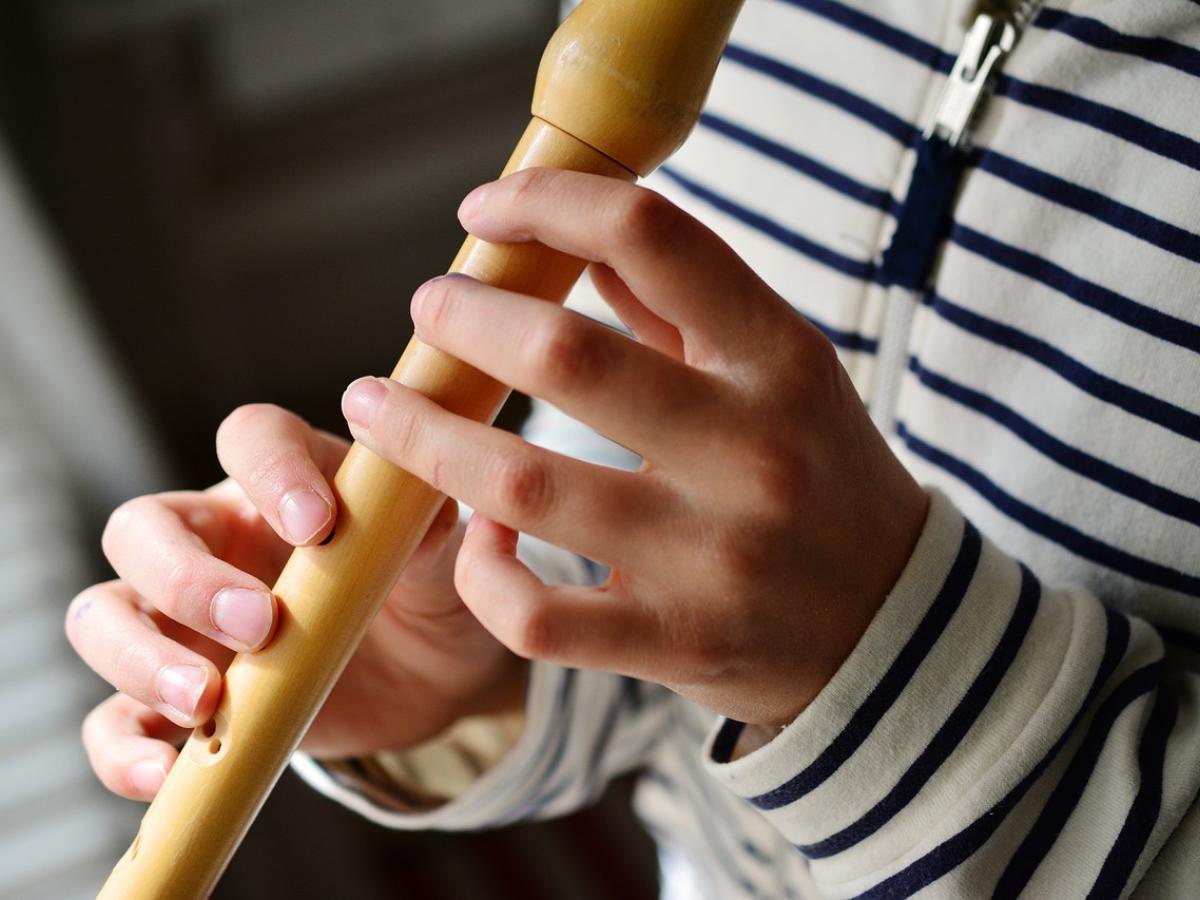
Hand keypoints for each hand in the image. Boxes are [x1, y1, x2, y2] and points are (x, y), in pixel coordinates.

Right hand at [68, 406, 522, 800]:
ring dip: (139, 657)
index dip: (271, 470)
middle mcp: (214, 542)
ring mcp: (184, 622)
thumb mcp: (440, 558)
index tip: (318, 525)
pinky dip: (121, 748)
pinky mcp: (177, 701)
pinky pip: (113, 721)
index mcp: (280, 485)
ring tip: (203, 701)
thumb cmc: (427, 592)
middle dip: (186, 577)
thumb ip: (422, 529)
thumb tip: (413, 499)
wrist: (430, 678)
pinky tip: (161, 772)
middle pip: (142, 529)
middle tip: (259, 624)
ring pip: (103, 617)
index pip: (250, 439)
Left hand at [341, 169, 928, 728]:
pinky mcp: (673, 642)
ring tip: (384, 409)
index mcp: (778, 360)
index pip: (652, 236)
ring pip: (520, 486)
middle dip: (463, 320)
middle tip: (427, 309)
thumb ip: (681, 302)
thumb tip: (571, 233)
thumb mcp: (780, 370)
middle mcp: (750, 452)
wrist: (890, 627)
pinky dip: (482, 571)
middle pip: (562, 357)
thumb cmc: (817, 475)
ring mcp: (710, 557)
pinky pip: (532, 614)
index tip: (488, 210)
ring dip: (426, 438)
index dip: (548, 203)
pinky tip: (479, 539)